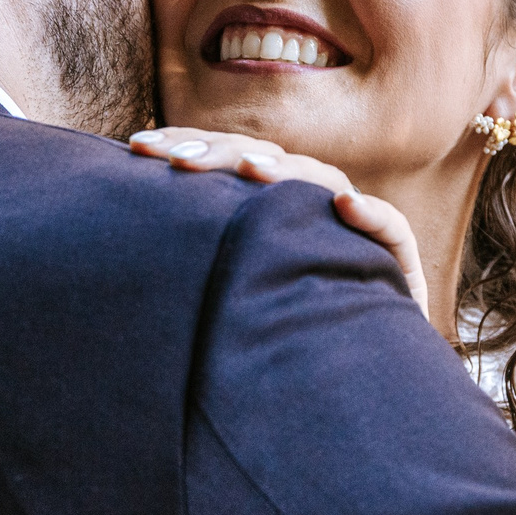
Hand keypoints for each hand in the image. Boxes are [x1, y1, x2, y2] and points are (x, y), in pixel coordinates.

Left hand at [128, 128, 428, 306]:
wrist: (362, 368)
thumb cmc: (284, 327)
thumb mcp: (226, 293)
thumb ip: (193, 263)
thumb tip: (121, 247)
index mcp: (270, 205)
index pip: (226, 160)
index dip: (186, 147)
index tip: (136, 147)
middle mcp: (311, 205)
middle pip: (265, 162)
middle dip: (217, 153)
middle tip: (174, 160)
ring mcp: (354, 226)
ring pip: (320, 182)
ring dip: (284, 173)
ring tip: (249, 169)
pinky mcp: (394, 257)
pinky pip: (390, 230)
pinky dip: (370, 216)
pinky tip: (346, 206)